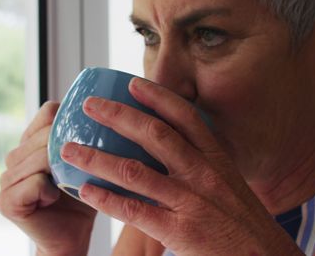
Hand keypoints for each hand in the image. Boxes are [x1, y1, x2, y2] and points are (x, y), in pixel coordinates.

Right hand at [0, 101, 96, 255]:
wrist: (73, 237)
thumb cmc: (85, 196)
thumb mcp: (90, 159)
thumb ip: (91, 135)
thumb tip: (116, 107)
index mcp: (31, 142)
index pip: (48, 112)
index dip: (70, 121)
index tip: (89, 138)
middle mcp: (14, 157)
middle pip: (44, 134)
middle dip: (69, 148)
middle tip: (81, 169)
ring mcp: (6, 179)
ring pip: (39, 157)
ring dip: (61, 170)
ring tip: (68, 184)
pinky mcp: (6, 201)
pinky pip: (34, 182)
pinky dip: (50, 190)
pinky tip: (55, 198)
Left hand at [60, 78, 301, 255]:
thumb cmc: (243, 222)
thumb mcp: (229, 183)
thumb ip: (202, 163)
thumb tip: (171, 147)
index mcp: (215, 158)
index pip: (185, 117)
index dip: (157, 96)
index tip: (132, 83)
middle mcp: (202, 174)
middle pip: (154, 134)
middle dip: (118, 116)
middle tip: (90, 107)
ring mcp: (190, 201)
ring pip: (135, 171)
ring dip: (97, 158)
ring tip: (71, 150)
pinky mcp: (180, 231)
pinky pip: (135, 211)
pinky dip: (107, 199)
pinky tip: (86, 191)